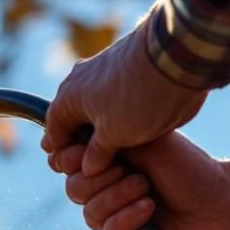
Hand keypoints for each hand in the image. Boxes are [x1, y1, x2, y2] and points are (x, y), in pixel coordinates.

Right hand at [41, 27, 208, 176]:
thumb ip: (96, 154)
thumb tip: (87, 168)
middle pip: (75, 124)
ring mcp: (106, 76)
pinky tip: (139, 133)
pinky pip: (117, 103)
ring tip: (125, 153)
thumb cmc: (137, 99)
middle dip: (87, 146)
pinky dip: (123, 119)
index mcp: (68, 98)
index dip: (64, 156)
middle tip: (104, 166)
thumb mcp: (113, 136)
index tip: (79, 172)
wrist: (176, 57)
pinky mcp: (129, 74)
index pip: (54, 135)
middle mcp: (81, 84)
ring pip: (98, 114)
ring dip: (107, 133)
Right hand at [52, 132, 229, 229]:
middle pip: (73, 188)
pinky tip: (148, 210)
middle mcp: (108, 187)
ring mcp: (116, 215)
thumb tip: (71, 145)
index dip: (71, 160)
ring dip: (116, 199)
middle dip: (100, 179)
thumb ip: (106, 140)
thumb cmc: (189, 166)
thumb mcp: (145, 141)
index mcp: (109, 159)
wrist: (224, 202)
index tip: (86, 152)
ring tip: (146, 189)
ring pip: (89, 214)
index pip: (68, 162)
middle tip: (132, 171)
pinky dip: (125, 221)